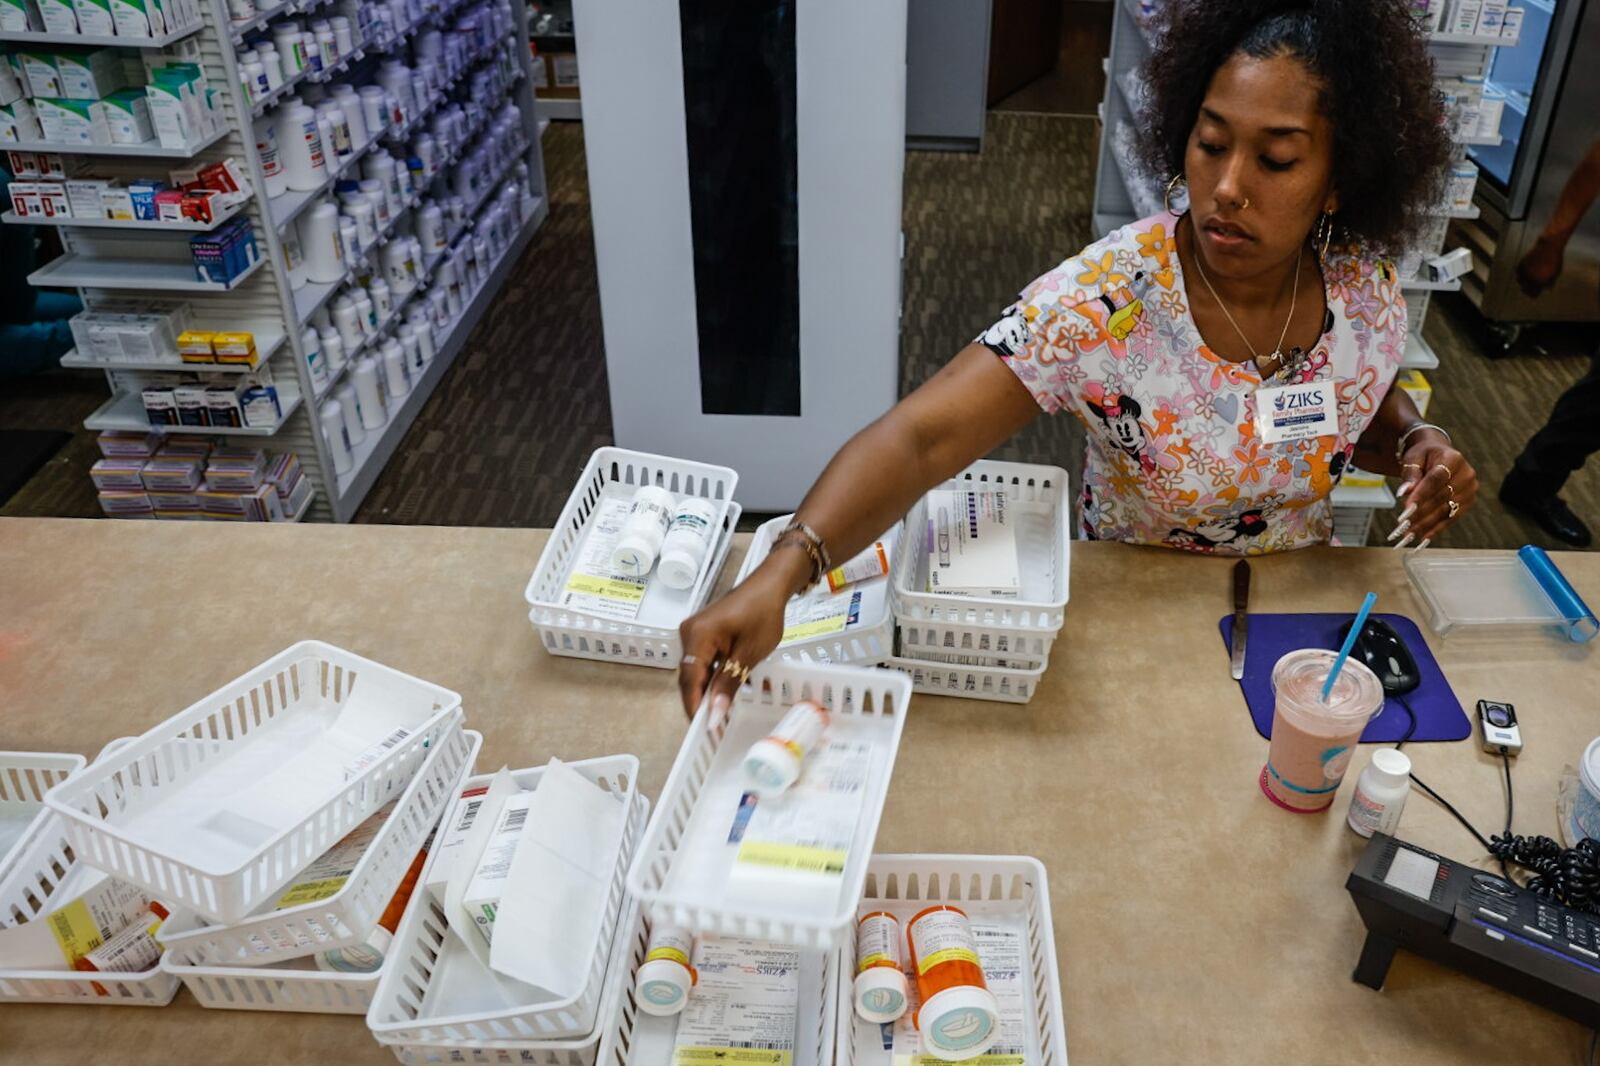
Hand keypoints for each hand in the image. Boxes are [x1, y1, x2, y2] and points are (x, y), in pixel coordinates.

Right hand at [676, 552, 803, 720]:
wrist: (770, 583)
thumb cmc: (763, 615)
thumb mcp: (749, 654)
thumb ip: (728, 685)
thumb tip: (714, 715)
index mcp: (696, 637)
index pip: (689, 680)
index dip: (695, 707)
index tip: (705, 730)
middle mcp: (688, 634)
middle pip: (689, 676)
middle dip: (700, 702)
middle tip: (714, 726)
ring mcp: (694, 631)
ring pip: (696, 670)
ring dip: (707, 691)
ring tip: (720, 714)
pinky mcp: (703, 632)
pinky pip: (703, 660)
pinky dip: (712, 676)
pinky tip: (722, 691)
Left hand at [1392, 433, 1477, 546]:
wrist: (1438, 455)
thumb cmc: (1424, 456)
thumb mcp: (1413, 458)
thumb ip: (1410, 474)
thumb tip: (1405, 492)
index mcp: (1452, 458)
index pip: (1436, 479)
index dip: (1421, 495)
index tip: (1406, 508)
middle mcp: (1466, 474)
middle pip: (1441, 497)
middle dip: (1421, 513)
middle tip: (1404, 527)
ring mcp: (1470, 489)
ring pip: (1446, 510)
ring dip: (1427, 524)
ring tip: (1409, 535)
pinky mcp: (1468, 502)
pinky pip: (1451, 517)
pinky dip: (1436, 528)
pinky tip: (1423, 538)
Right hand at [1516, 233, 1564, 297]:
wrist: (1549, 246)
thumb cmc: (1555, 260)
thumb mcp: (1556, 272)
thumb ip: (1550, 282)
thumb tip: (1547, 289)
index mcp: (1541, 282)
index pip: (1533, 294)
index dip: (1533, 295)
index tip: (1533, 293)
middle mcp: (1531, 278)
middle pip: (1525, 289)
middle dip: (1526, 289)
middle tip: (1526, 289)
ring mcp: (1525, 272)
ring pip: (1520, 280)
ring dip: (1523, 280)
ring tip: (1527, 277)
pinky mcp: (1521, 265)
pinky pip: (1518, 272)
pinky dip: (1521, 272)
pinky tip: (1526, 270)